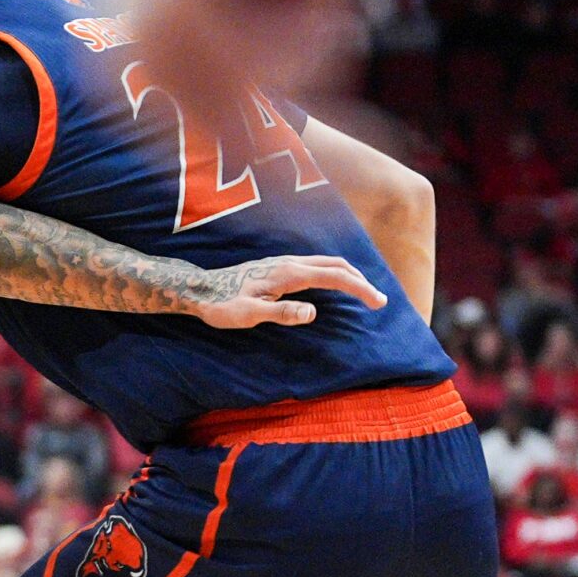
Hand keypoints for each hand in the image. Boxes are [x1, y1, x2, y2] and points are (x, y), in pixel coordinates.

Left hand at [189, 255, 386, 328]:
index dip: (360, 289)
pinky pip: (315, 265)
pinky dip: (334, 272)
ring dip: (349, 274)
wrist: (199, 289)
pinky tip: (333, 285)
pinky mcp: (277, 266)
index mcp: (288, 273)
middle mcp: (289, 262)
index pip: (335, 277)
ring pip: (326, 262)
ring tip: (363, 292)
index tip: (378, 303)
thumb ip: (280, 313)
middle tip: (378, 301)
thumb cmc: (221, 305)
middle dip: (361, 280)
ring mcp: (283, 261)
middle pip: (336, 264)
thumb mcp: (249, 315)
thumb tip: (313, 313)